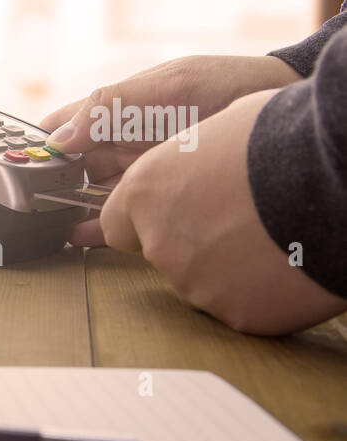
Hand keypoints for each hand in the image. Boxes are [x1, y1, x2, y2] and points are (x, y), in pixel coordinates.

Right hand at [39, 55, 299, 245]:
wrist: (280, 122)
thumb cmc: (226, 88)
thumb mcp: (168, 87)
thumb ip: (112, 106)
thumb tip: (60, 137)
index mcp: (113, 111)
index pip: (60, 128)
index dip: (34, 144)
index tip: (14, 162)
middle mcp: (118, 144)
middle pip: (68, 167)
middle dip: (45, 182)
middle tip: (25, 202)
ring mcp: (136, 173)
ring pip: (87, 195)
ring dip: (66, 209)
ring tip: (44, 225)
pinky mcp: (155, 199)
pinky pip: (117, 218)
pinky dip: (95, 231)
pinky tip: (77, 240)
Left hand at [95, 89, 346, 334]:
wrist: (338, 180)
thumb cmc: (286, 138)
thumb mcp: (223, 125)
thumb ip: (189, 159)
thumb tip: (198, 159)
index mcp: (146, 192)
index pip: (116, 223)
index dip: (147, 217)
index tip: (174, 212)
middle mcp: (159, 243)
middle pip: (164, 253)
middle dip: (194, 241)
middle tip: (243, 219)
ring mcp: (196, 285)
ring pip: (204, 281)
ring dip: (230, 266)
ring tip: (274, 236)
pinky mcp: (236, 315)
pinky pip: (243, 305)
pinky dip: (263, 291)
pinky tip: (291, 263)